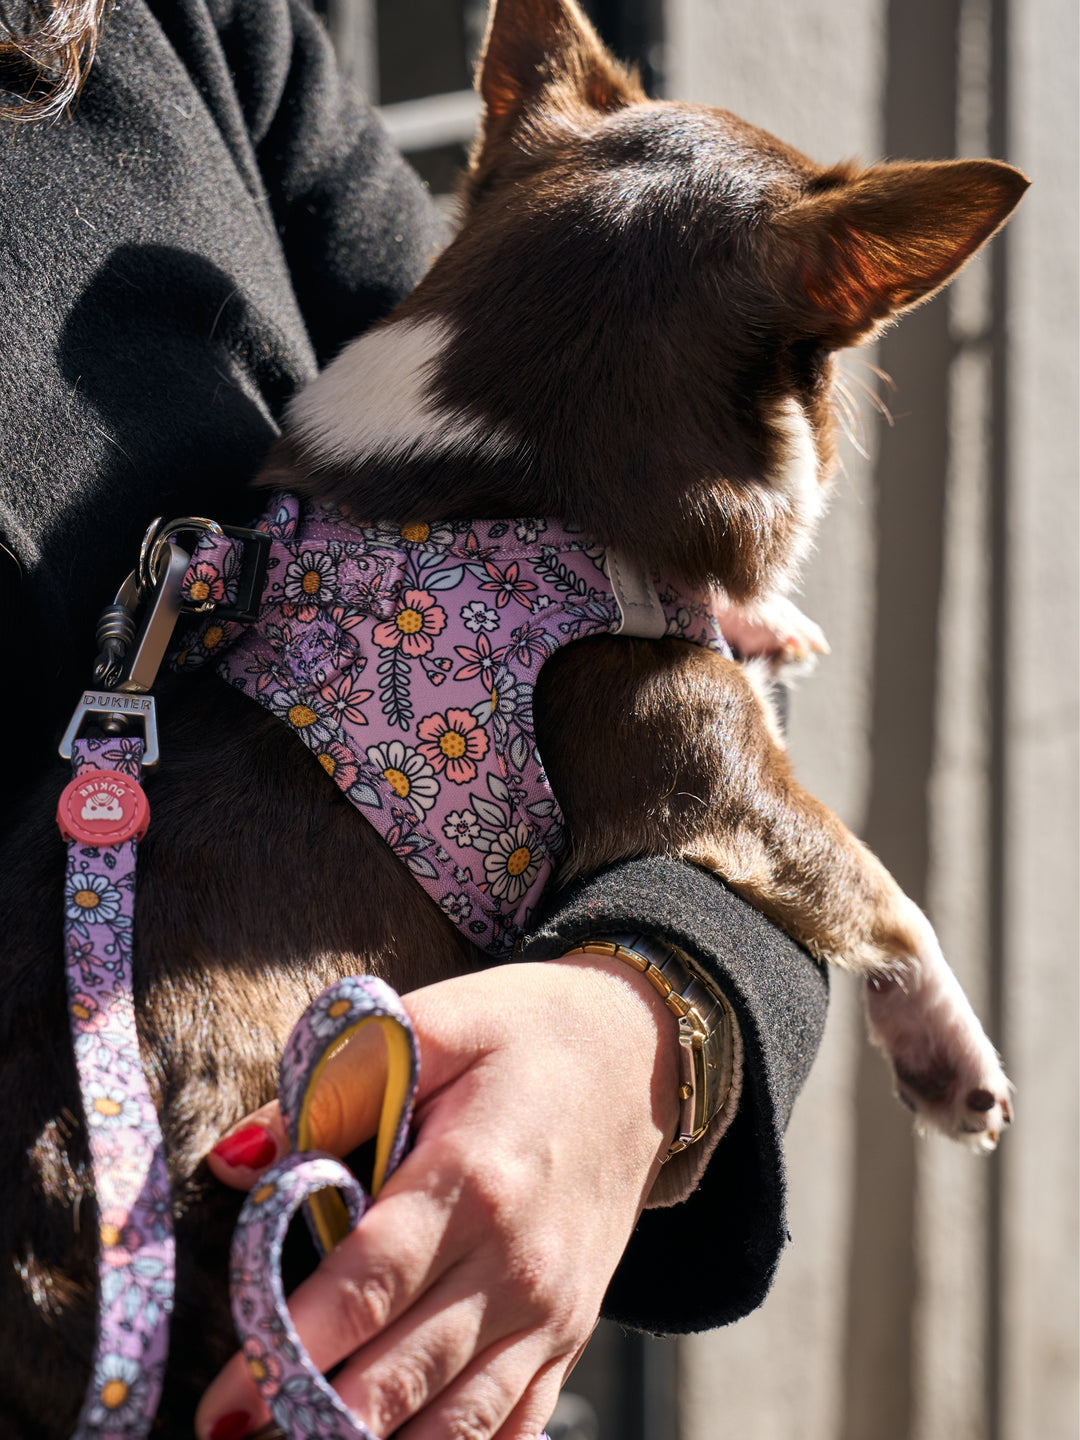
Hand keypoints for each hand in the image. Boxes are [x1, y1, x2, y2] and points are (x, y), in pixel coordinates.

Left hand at [195, 957, 680, 1439]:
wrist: (646, 1053)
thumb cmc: (529, 1030)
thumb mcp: (439, 1021)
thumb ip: (336, 1088)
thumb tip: (234, 1160)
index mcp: (473, 1176)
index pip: (367, 1286)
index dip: (288, 1349)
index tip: (222, 1399)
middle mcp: (515, 1260)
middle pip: (402, 1373)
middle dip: (312, 1419)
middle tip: (233, 1436)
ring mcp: (550, 1308)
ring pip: (455, 1421)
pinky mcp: (571, 1331)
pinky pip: (515, 1426)